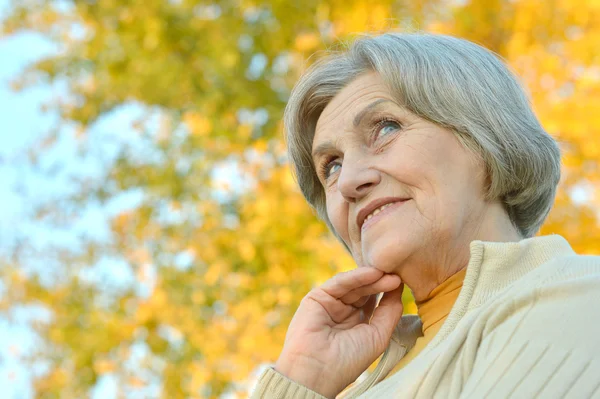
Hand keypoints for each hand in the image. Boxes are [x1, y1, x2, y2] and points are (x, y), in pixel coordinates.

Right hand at [274, 267, 403, 398]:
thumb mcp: (377, 336)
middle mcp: (343, 311)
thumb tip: (399, 288)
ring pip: (354, 286)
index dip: (388, 292)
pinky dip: (356, 277)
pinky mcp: (317, 296)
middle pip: (366, 291)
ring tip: (389, 275)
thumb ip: (389, 312)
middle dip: (382, 283)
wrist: (317, 369)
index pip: (374, 301)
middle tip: (398, 276)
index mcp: (357, 323)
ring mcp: (330, 303)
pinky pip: (339, 283)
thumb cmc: (348, 360)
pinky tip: (373, 273)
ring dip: (372, 279)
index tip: (405, 282)